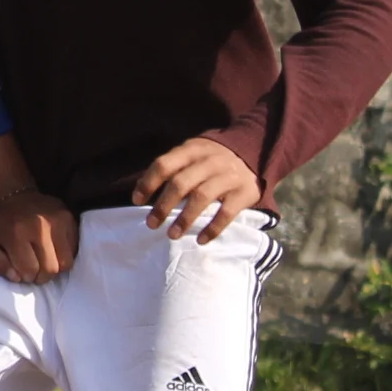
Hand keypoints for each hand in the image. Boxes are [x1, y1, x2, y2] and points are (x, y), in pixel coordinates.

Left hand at [0, 189, 77, 283]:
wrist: (14, 196)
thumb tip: (16, 277)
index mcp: (17, 232)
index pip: (29, 271)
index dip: (24, 276)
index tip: (20, 270)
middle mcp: (40, 225)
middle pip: (50, 269)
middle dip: (40, 276)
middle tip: (33, 268)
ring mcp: (58, 220)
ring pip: (66, 263)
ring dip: (55, 268)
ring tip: (43, 261)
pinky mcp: (70, 219)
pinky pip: (74, 250)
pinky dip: (64, 256)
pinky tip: (52, 250)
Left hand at [133, 137, 260, 242]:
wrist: (254, 152)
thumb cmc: (211, 159)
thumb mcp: (191, 154)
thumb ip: (172, 168)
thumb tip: (141, 192)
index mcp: (191, 150)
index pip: (164, 165)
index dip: (147, 183)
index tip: (137, 201)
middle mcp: (210, 161)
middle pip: (181, 183)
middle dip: (163, 206)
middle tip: (151, 224)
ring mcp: (229, 175)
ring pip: (201, 197)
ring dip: (184, 219)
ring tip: (172, 235)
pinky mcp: (245, 191)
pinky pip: (226, 213)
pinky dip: (212, 228)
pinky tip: (201, 240)